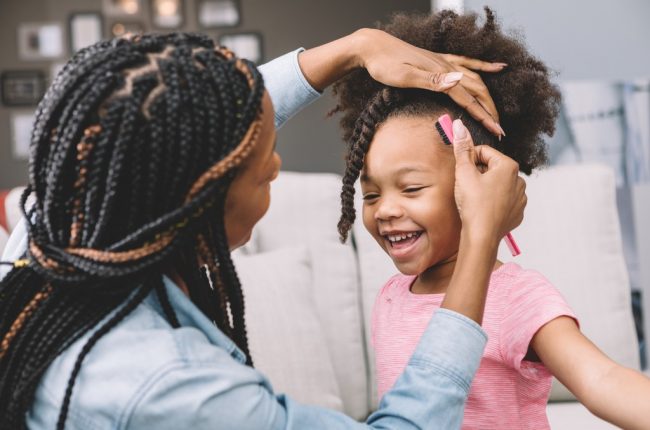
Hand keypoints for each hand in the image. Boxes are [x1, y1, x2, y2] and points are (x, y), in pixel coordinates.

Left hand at [354, 28, 506, 137]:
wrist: (373, 47)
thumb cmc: (384, 64)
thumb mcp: (405, 76)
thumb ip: (432, 81)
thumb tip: (458, 82)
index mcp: (441, 74)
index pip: (468, 99)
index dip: (484, 117)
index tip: (496, 132)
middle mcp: (447, 67)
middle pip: (476, 91)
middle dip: (490, 111)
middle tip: (499, 130)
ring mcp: (444, 62)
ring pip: (474, 80)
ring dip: (488, 97)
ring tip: (496, 113)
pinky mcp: (438, 60)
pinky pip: (467, 63)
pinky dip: (484, 66)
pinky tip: (496, 67)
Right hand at [451, 119, 525, 243]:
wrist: (482, 236)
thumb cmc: (473, 204)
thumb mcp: (464, 172)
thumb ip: (462, 148)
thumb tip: (459, 125)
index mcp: (509, 166)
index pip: (484, 153)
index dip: (469, 160)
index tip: (462, 171)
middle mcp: (519, 180)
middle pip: (492, 168)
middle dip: (478, 174)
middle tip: (466, 187)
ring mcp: (521, 197)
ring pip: (498, 184)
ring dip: (486, 187)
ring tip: (475, 199)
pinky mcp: (518, 212)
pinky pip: (504, 201)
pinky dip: (494, 202)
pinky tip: (483, 209)